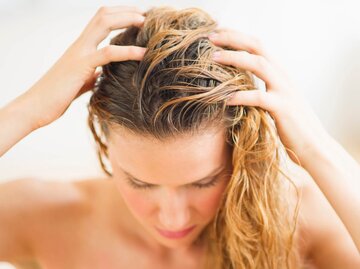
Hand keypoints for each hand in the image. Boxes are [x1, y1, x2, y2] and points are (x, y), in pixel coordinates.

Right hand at [25, 6, 146, 128]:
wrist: (36, 107)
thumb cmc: (56, 96)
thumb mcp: (79, 81)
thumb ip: (91, 74)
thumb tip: (101, 74)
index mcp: (80, 48)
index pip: (100, 21)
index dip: (119, 15)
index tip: (138, 17)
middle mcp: (79, 45)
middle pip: (103, 15)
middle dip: (126, 10)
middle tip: (146, 12)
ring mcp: (79, 53)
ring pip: (103, 24)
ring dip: (127, 19)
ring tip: (146, 22)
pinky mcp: (80, 66)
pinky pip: (107, 53)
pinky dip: (128, 51)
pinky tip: (144, 53)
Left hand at [208, 28, 329, 163]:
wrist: (313, 145)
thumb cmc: (290, 124)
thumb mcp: (276, 100)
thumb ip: (263, 87)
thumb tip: (239, 84)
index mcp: (280, 73)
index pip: (258, 46)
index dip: (237, 37)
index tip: (216, 34)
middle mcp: (283, 76)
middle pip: (258, 47)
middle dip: (233, 39)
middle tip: (210, 37)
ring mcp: (285, 91)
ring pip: (260, 64)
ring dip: (235, 58)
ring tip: (213, 58)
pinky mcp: (283, 109)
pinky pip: (259, 97)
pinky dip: (241, 96)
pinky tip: (226, 100)